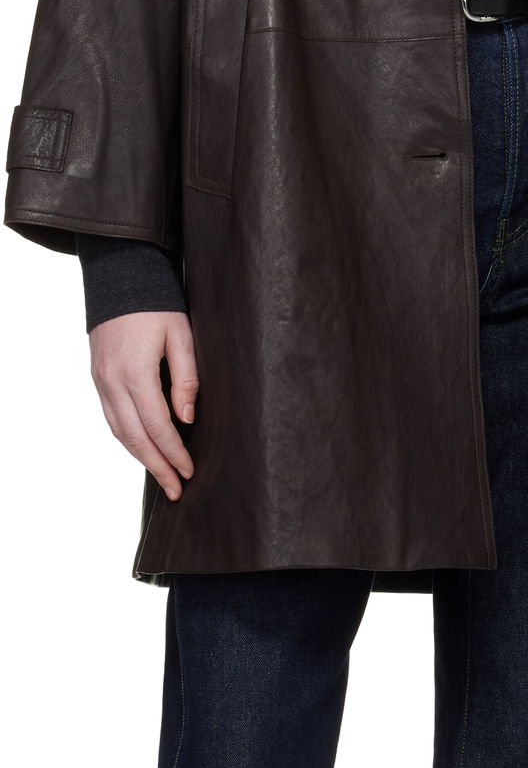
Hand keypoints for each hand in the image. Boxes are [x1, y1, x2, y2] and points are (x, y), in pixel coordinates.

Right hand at [89, 311, 199, 500]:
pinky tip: (143, 450)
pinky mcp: (98, 378)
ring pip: (120, 432)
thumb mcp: (182, 335)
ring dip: (141, 458)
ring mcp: (101, 382)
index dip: (175, 453)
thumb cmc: (157, 303)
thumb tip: (187, 419)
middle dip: (158, 467)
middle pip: (136, 438)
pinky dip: (128, 439)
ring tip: (162, 477)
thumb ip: (186, 378)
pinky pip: (112, 418)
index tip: (190, 471)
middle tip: (177, 490)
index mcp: (136, 372)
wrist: (119, 277)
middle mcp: (113, 382)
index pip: (158, 426)